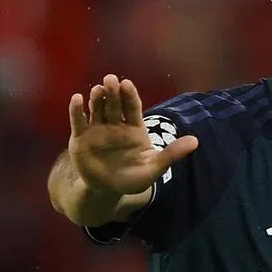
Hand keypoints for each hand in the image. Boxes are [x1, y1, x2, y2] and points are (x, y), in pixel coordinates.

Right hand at [68, 74, 197, 195]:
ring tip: (96, 90)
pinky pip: (78, 121)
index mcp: (133, 127)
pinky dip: (76, 110)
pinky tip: (77, 99)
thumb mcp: (154, 168)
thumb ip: (171, 153)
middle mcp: (115, 124)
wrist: (107, 191)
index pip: (132, 107)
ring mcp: (97, 129)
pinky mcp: (81, 137)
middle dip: (112, 92)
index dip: (129, 95)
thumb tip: (195, 141)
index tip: (127, 84)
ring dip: (96, 99)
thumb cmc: (132, 178)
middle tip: (110, 79)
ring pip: (96, 109)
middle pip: (114, 104)